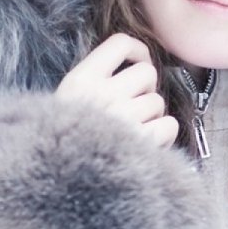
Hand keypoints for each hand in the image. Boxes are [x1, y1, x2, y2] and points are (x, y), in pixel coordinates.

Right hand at [55, 33, 178, 147]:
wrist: (57, 185)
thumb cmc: (67, 142)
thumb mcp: (69, 103)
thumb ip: (97, 82)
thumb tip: (141, 64)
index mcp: (80, 80)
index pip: (120, 43)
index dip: (137, 50)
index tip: (136, 63)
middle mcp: (101, 95)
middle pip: (147, 73)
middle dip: (145, 89)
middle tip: (130, 108)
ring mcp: (122, 118)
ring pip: (158, 102)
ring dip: (151, 116)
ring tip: (130, 132)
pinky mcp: (140, 142)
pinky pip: (169, 125)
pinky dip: (162, 134)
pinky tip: (143, 144)